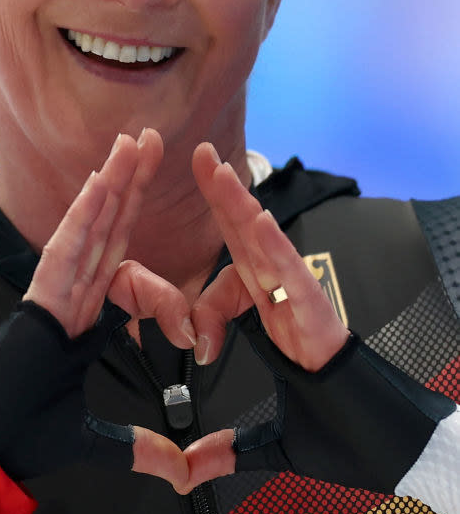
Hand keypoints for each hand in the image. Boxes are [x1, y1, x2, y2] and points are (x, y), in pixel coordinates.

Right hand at [0, 129, 191, 490]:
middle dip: (131, 185)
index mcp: (84, 317)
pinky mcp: (41, 297)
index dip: (154, 268)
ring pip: (89, 227)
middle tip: (150, 140)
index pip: (123, 270)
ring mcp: (54, 292)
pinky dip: (83, 213)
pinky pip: (66, 247)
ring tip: (133, 142)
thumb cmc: (25, 432)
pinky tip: (101, 181)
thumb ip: (143, 449)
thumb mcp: (98, 440)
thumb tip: (184, 474)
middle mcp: (71, 294)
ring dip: (112, 183)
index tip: (187, 313)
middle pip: (109, 229)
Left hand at [180, 142, 350, 487]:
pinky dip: (273, 244)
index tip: (191, 251)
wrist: (380, 448)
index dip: (211, 250)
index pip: (234, 269)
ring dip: (239, 205)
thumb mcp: (266, 439)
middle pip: (246, 240)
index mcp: (270, 318)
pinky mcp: (319, 315)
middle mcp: (284, 302)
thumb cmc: (335, 429)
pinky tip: (254, 217)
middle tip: (198, 155)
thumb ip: (225, 450)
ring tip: (214, 168)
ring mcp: (302, 304)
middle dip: (222, 197)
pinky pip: (292, 274)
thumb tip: (189, 473)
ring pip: (266, 246)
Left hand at [190, 142, 347, 369]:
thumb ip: (210, 312)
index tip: (199, 155)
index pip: (230, 219)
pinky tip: (262, 221)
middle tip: (203, 150)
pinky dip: (274, 244)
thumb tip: (189, 327)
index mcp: (252, 261)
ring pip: (261, 234)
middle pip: (242, 217)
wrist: (324, 363)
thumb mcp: (237, 318)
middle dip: (223, 183)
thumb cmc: (289, 329)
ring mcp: (289, 275)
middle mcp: (269, 260)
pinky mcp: (308, 297)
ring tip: (224, 175)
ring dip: (241, 203)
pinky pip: (289, 268)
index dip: (215, 188)